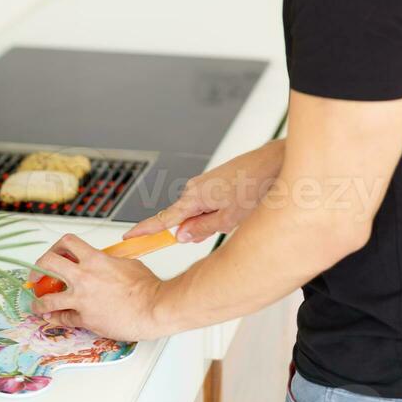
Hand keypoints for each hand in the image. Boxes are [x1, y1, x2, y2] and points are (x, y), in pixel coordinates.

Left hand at [26, 233, 161, 341]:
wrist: (152, 308)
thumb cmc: (145, 286)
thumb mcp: (126, 263)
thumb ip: (108, 263)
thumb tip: (102, 264)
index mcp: (95, 259)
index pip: (67, 243)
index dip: (57, 247)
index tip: (56, 254)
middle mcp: (84, 277)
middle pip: (48, 264)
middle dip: (38, 269)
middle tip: (37, 276)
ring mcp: (81, 300)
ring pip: (47, 300)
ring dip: (39, 302)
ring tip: (37, 304)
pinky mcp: (84, 319)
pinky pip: (63, 319)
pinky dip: (57, 318)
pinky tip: (54, 317)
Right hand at [123, 138, 285, 243]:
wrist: (273, 163)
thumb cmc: (256, 187)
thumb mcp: (229, 219)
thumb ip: (201, 229)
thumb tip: (181, 236)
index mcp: (194, 198)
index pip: (162, 219)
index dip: (145, 231)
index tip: (128, 238)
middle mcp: (195, 187)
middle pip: (182, 217)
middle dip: (194, 229)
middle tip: (221, 228)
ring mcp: (205, 182)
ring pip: (199, 210)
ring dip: (211, 219)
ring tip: (237, 213)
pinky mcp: (215, 179)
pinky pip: (208, 201)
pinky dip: (218, 209)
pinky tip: (238, 206)